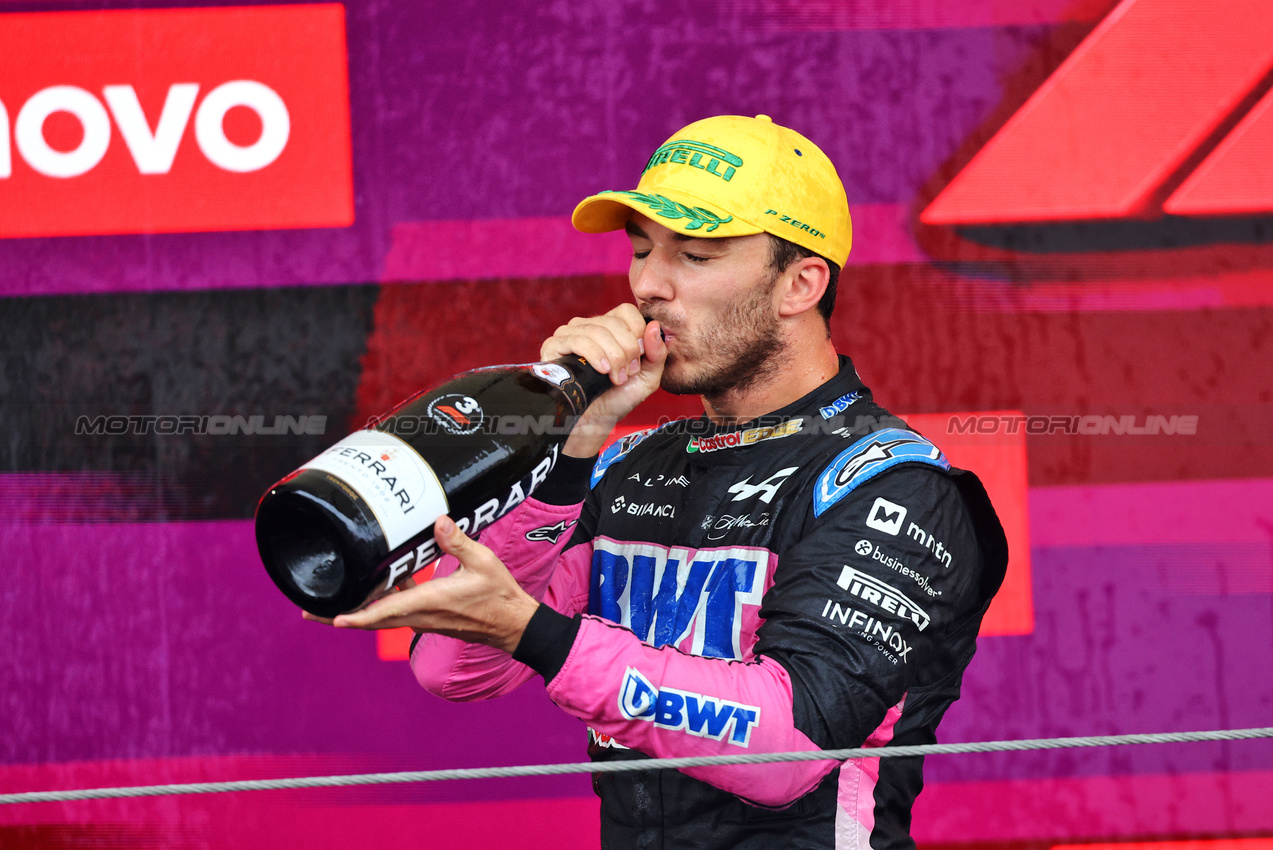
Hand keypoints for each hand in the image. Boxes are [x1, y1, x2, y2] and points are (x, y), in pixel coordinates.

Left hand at [302, 516, 538, 653]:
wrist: (513, 625)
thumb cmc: (499, 596)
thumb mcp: (482, 562)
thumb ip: (457, 541)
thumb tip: (438, 521)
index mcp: (431, 602)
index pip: (387, 612)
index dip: (358, 616)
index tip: (332, 619)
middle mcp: (421, 615)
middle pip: (372, 620)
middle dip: (340, 617)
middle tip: (309, 612)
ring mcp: (423, 619)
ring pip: (381, 617)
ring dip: (356, 610)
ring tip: (329, 603)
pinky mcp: (428, 618)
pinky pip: (396, 612)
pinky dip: (379, 604)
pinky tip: (379, 583)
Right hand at [540, 304, 667, 456]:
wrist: (595, 420)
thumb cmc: (619, 397)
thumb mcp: (648, 376)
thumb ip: (657, 352)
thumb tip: (654, 326)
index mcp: (610, 327)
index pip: (626, 311)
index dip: (637, 333)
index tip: (639, 359)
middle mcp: (589, 325)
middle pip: (613, 322)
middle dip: (627, 350)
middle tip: (627, 373)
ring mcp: (569, 333)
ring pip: (597, 330)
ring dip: (613, 357)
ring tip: (615, 377)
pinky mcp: (554, 346)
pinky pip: (577, 340)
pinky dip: (594, 355)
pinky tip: (602, 371)